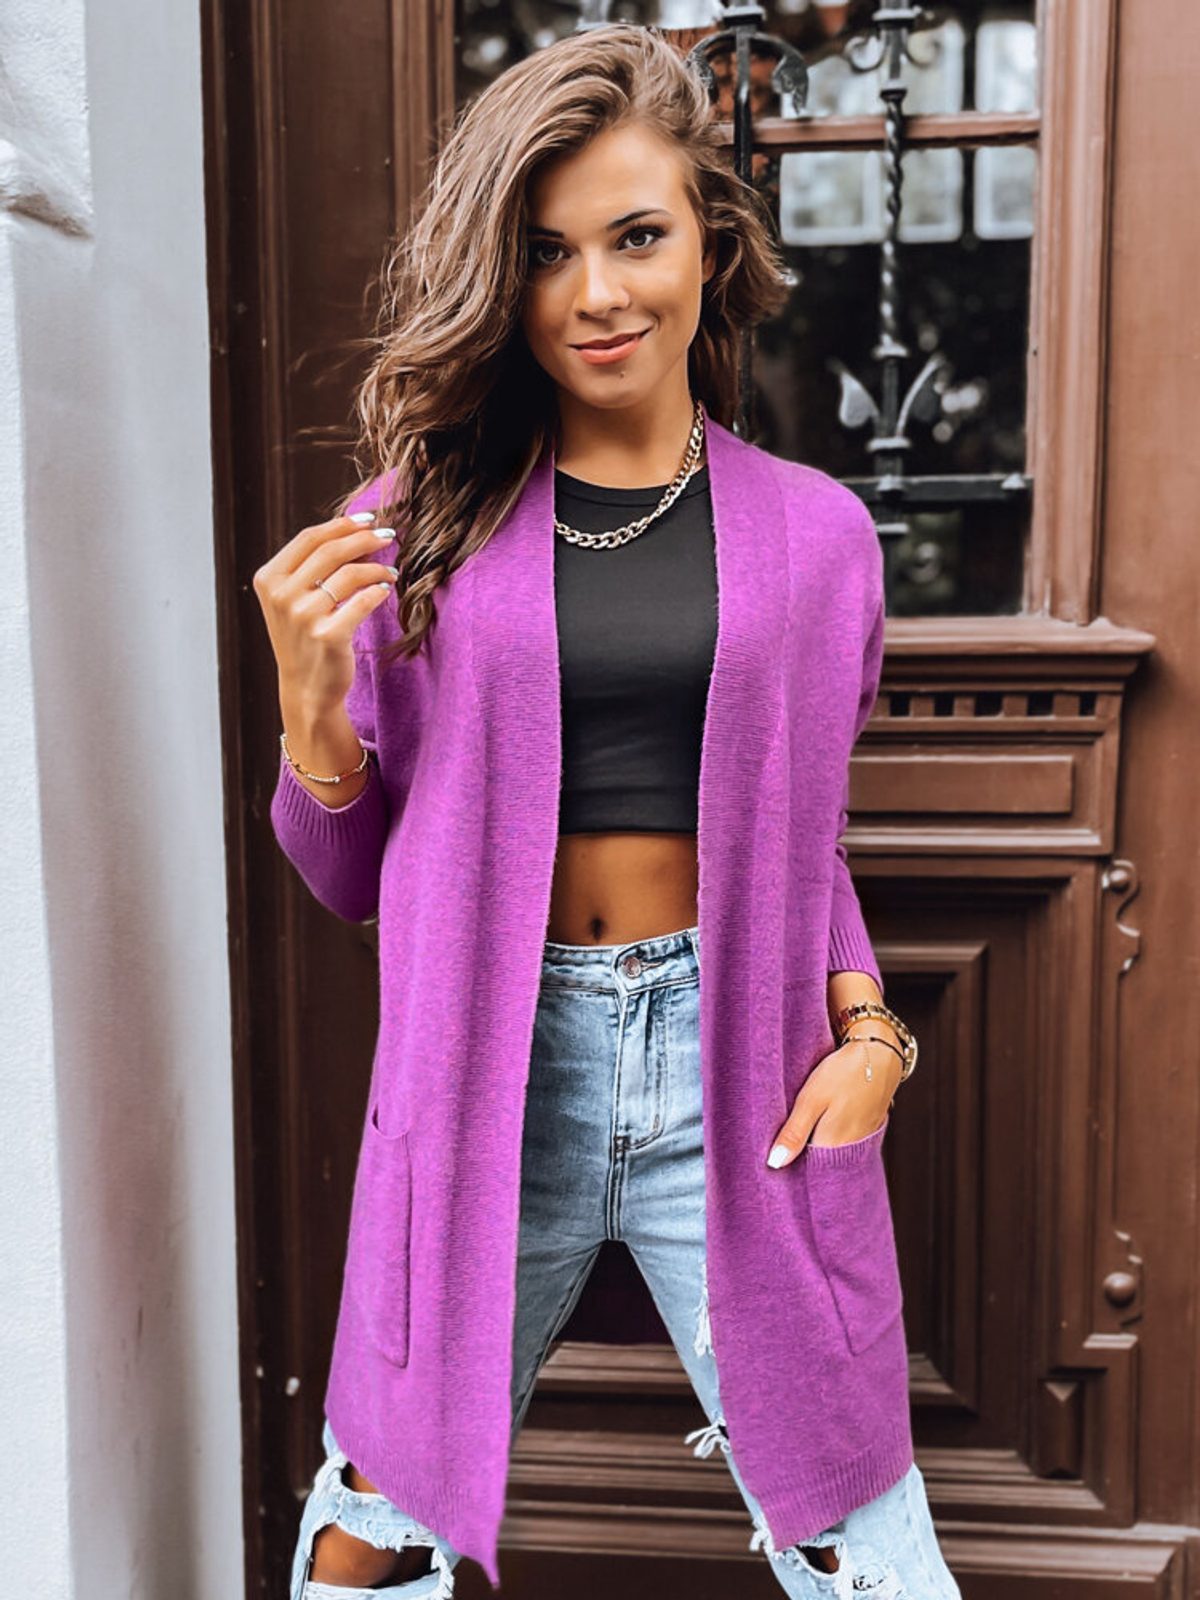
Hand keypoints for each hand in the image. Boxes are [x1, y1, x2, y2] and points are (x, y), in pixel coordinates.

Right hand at [253, 510, 398, 713]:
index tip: (368, 519)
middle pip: (332, 551)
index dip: (342, 524)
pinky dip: (378, 592)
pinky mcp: (328, 636)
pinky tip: (386, 591)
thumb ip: (312, 567)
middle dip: (365, 539)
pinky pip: (363, 602)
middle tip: (389, 536)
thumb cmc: (304, 638)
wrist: (307, 689)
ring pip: (350, 574)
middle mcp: (282, 596)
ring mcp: (303, 616)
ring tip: (390, 571)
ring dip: (377, 567)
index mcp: (268, 579)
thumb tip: (355, 531)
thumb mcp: (293, 599)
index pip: (309, 538)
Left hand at [766, 1038, 900, 1167]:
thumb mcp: (811, 1100)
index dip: (790, 1164)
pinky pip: (845, 1139)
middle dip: (802, 1157)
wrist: (880, 1053)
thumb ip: (794, 1133)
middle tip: (783, 1142)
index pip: (806, 1169)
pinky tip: (823, 1122)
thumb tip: (775, 1163)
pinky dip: (832, 1135)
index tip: (774, 1158)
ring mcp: (862, 1137)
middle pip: (820, 1162)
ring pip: (832, 1150)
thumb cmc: (844, 1073)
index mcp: (832, 1146)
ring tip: (801, 1130)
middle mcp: (850, 1148)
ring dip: (817, 1145)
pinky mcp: (867, 1125)